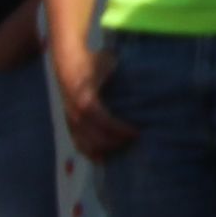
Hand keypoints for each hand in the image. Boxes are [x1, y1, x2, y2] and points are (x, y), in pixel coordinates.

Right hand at [55, 42, 133, 158]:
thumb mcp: (109, 63)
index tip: (136, 132)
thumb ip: (122, 74)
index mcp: (85, 98)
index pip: (103, 121)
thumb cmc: (93, 60)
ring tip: (122, 148)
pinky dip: (91, 153)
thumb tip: (146, 85)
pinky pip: (79, 143)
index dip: (119, 130)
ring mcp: (70, 119)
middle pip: (95, 138)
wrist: (68, 58)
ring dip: (105, 150)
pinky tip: (103, 158)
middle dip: (116, 143)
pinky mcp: (69, 123)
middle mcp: (75, 112)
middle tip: (133, 140)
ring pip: (86, 145)